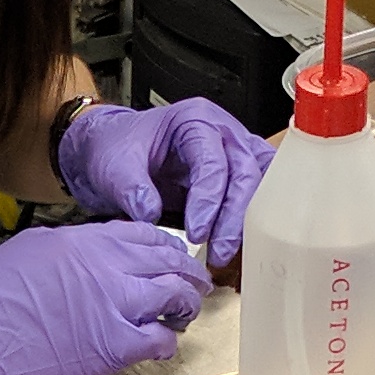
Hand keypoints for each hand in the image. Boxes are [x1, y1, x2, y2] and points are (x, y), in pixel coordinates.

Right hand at [0, 222, 211, 374]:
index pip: (147, 234)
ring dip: (184, 308)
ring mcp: (112, 305)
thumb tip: (96, 255)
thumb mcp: (31, 249)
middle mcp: (106, 266)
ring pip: (175, 298)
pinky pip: (161, 341)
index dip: (168, 248)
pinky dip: (167, 344)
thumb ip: (73, 247)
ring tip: (180, 317)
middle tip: (193, 288)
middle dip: (188, 275)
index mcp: (84, 240)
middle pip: (169, 262)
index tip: (174, 259)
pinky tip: (159, 347)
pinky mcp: (111, 346)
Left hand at [55, 97, 275, 263]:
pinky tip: (243, 245)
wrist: (117, 151)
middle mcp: (223, 132)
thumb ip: (131, 187)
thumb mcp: (114, 164)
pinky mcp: (238, 175)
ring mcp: (236, 153)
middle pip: (245, 174)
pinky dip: (254, 220)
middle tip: (218, 252)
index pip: (213, 162)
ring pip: (260, 186)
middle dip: (233, 218)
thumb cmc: (119, 147)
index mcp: (196, 120)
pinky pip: (259, 195)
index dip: (208, 200)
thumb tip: (150, 213)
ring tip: (227, 254)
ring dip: (248, 222)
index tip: (196, 233)